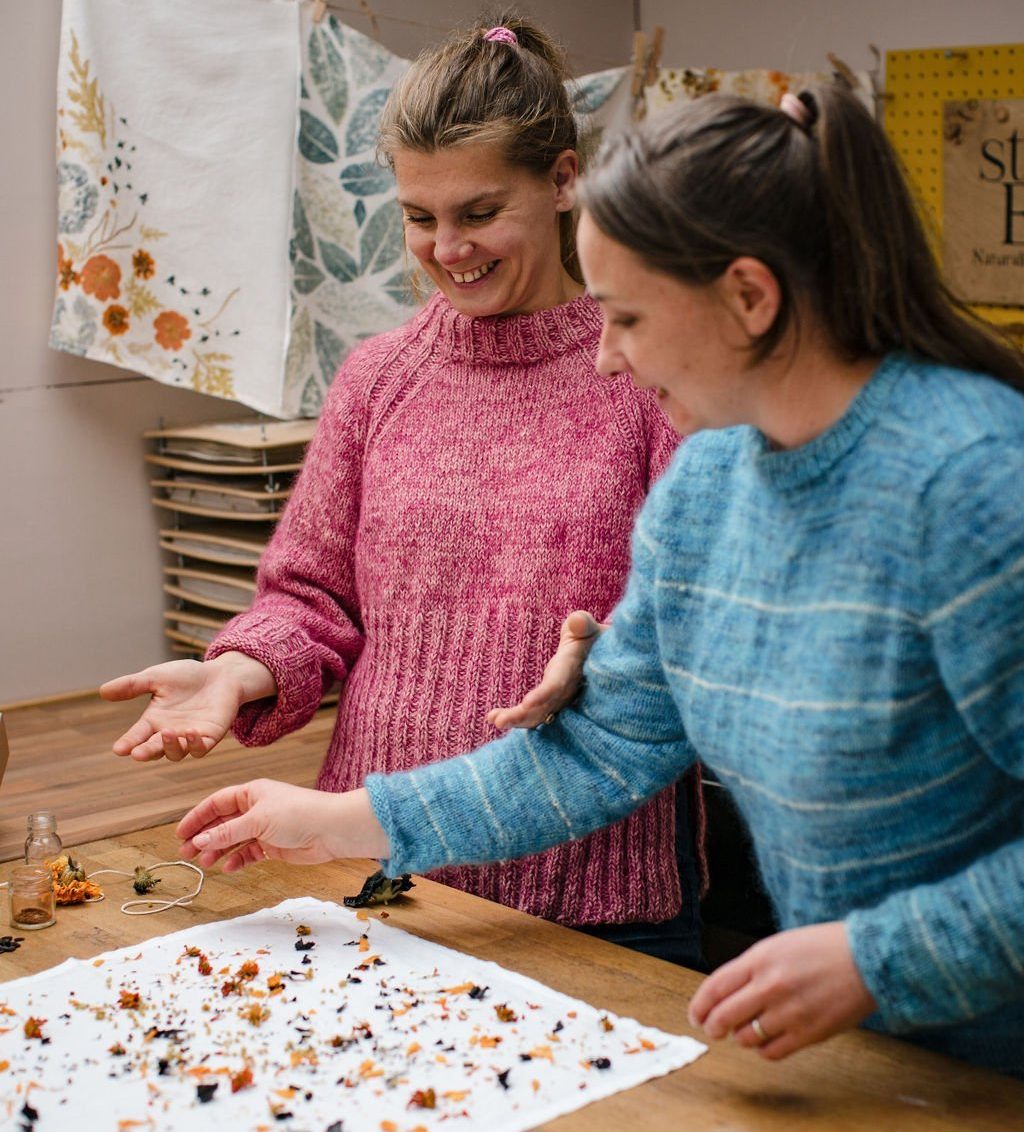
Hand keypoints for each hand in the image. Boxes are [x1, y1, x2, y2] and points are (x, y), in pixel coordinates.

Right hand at [100, 653, 273, 761]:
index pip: (137, 736)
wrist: (220, 675)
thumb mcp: (157, 677)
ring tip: (168, 732)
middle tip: (137, 754)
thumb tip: (102, 691)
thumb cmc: (187, 677)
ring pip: (177, 752)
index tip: (118, 749)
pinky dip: (195, 745)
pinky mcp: (210, 737)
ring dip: (171, 746)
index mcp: (153, 721)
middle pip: (155, 749)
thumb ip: (133, 685)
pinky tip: (191, 733)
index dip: (128, 743)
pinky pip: (201, 749)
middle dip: (146, 752)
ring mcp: (190, 738)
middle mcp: (169, 733)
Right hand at [177, 780, 389, 871]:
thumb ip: (227, 833)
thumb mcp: (257, 821)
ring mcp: (265, 827)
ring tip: (205, 863)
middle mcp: (256, 808)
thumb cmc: (298, 814)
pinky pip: (249, 852)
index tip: (180, 833)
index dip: (198, 817)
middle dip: (204, 837)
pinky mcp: (273, 845)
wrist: (331, 830)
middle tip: (186, 853)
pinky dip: (238, 860)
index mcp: (251, 792)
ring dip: (219, 850)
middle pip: (222, 822)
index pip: (216, 802)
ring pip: (234, 839)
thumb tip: (199, 841)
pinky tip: (228, 868)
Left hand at [486, 610, 605, 729]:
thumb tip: (577, 622)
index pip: (558, 684)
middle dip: (522, 715)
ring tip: (493, 720)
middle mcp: (566, 689)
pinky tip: (493, 718)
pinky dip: (516, 718)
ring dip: (516, 720)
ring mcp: (559, 699)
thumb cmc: (591, 636)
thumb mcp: (588, 627)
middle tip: (499, 722)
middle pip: (544, 707)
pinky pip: (534, 714)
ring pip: (538, 715)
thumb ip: (583, 623)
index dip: (544, 694)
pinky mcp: (551, 702)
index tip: (526, 703)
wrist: (601, 656)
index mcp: (572, 668)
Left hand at [688, 922, 875, 1059]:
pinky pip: (772, 1052)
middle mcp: (769, 985)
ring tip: (747, 1031)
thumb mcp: (779, 946)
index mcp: (759, 959)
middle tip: (713, 1030)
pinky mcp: (808, 1033)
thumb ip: (752, 968)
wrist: (866, 958)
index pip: (715, 987)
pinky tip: (768, 1041)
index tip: (695, 1016)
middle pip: (724, 1016)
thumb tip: (728, 993)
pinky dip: (764, 1050)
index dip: (700, 1006)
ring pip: (746, 1038)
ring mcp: (788, 1011)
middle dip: (713, 1027)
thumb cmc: (823, 948)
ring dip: (741, 1038)